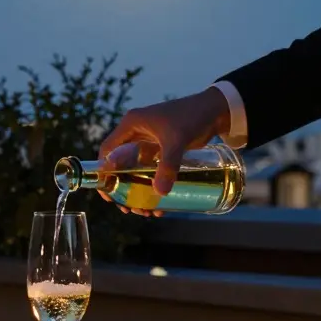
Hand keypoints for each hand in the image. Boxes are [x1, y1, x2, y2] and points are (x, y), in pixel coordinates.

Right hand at [97, 88, 231, 216]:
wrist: (216, 110)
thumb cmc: (192, 117)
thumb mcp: (176, 141)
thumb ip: (168, 165)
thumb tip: (160, 194)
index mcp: (131, 124)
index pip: (108, 150)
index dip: (104, 172)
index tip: (108, 193)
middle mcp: (136, 132)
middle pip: (120, 164)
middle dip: (122, 188)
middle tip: (127, 208)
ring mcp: (149, 141)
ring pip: (136, 170)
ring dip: (137, 190)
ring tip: (143, 211)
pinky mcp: (162, 149)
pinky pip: (151, 170)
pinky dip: (151, 185)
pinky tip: (159, 203)